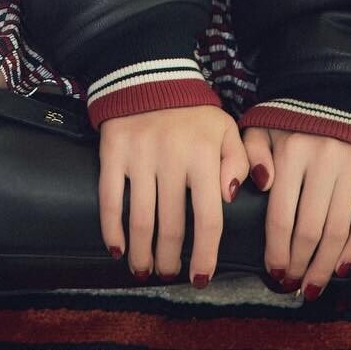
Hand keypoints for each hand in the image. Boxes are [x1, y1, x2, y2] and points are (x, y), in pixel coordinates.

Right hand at [97, 103, 251, 285]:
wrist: (151, 71)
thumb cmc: (193, 111)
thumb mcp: (227, 129)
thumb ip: (239, 162)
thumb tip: (231, 198)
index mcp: (204, 155)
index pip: (208, 219)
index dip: (204, 255)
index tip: (200, 278)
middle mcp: (172, 157)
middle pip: (171, 226)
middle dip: (169, 260)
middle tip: (168, 274)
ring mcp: (140, 155)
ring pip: (141, 220)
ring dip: (142, 253)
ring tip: (144, 270)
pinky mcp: (113, 151)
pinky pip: (111, 198)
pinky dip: (111, 229)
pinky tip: (117, 248)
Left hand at [240, 125, 350, 295]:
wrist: (340, 91)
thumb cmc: (294, 116)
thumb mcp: (263, 124)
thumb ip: (251, 152)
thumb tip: (258, 184)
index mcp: (292, 151)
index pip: (280, 216)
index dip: (276, 251)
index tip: (274, 272)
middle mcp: (323, 161)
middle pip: (309, 230)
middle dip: (298, 264)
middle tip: (292, 284)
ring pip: (337, 232)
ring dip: (323, 266)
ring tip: (312, 285)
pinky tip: (341, 268)